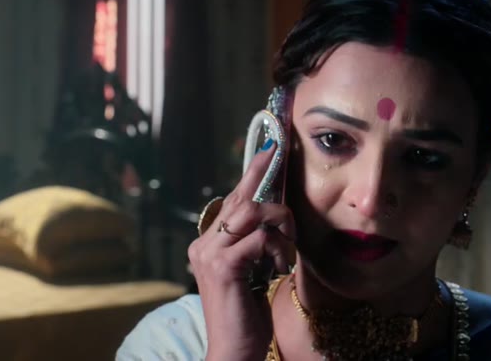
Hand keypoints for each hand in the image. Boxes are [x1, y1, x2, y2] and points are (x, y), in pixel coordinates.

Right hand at [188, 143, 295, 360]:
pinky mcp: (223, 266)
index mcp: (209, 242)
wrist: (236, 349)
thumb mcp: (254, 269)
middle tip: (286, 176)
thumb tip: (277, 211)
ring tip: (287, 249)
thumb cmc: (248, 311)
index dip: (254, 173)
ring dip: (281, 226)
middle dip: (272, 189)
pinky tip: (280, 266)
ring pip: (254, 213)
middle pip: (243, 199)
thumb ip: (257, 241)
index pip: (234, 199)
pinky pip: (260, 238)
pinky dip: (278, 249)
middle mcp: (204, 243)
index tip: (271, 149)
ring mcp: (210, 253)